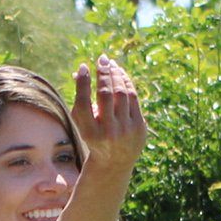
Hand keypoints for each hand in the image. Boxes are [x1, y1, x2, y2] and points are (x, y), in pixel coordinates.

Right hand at [70, 56, 147, 178]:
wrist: (114, 162)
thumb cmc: (94, 136)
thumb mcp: (83, 122)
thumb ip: (81, 99)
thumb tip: (80, 71)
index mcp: (89, 133)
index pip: (84, 103)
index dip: (83, 83)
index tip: (83, 67)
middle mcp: (108, 132)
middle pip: (106, 95)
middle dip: (104, 74)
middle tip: (102, 59)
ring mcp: (126, 130)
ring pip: (122, 93)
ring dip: (117, 75)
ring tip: (111, 65)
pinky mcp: (139, 127)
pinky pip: (133, 98)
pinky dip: (127, 83)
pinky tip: (120, 74)